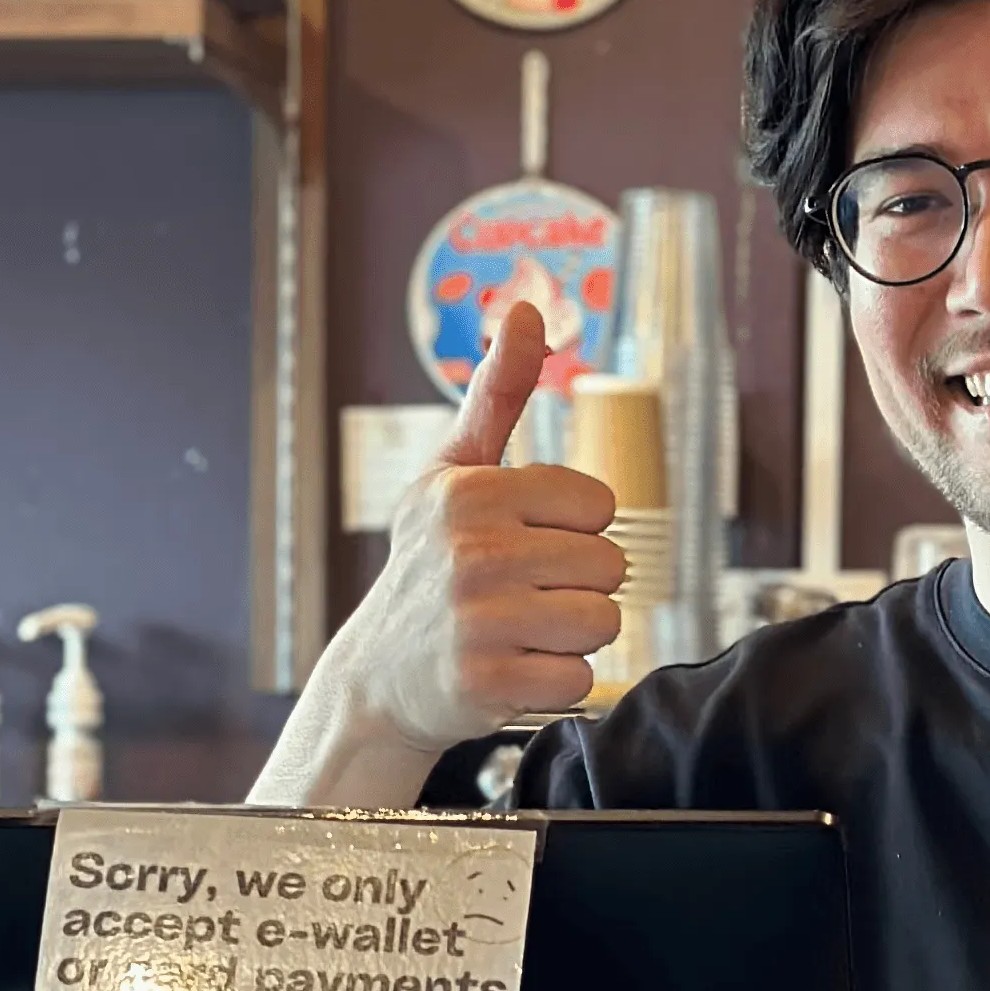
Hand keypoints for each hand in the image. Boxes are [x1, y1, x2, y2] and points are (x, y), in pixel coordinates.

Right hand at [329, 301, 623, 753]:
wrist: (379, 675)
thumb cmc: (430, 562)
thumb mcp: (453, 470)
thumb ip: (499, 392)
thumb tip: (525, 306)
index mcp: (470, 491)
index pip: (600, 505)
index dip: (572, 529)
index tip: (523, 542)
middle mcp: (471, 551)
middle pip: (610, 566)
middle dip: (576, 584)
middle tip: (518, 594)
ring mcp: (477, 621)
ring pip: (603, 622)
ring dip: (571, 634)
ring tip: (517, 631)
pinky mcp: (486, 684)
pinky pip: (580, 680)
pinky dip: (556, 683)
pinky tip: (510, 669)